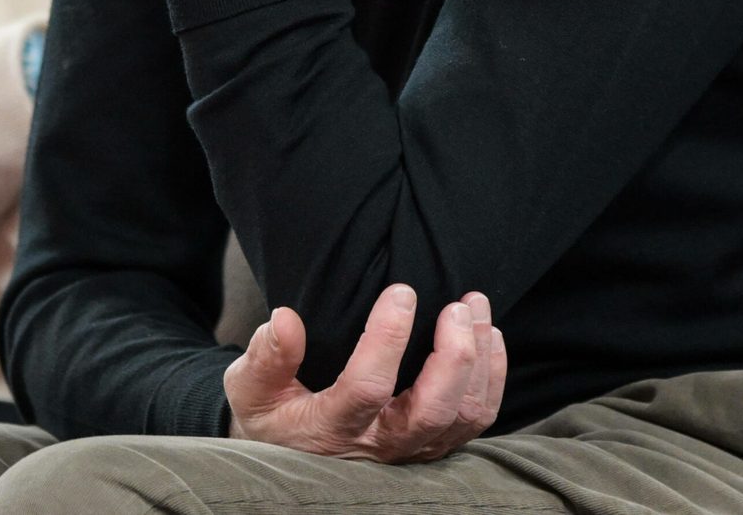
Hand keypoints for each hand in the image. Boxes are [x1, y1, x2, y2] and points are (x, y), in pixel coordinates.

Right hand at [224, 283, 506, 461]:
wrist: (292, 450)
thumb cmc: (272, 411)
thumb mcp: (250, 389)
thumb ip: (264, 359)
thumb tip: (285, 320)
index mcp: (330, 430)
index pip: (367, 388)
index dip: (389, 339)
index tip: (402, 291)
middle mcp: (377, 446)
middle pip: (433, 412)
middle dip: (454, 355)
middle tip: (458, 304)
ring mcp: (410, 450)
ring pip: (463, 417)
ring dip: (479, 361)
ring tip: (475, 306)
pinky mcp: (432, 445)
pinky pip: (477, 421)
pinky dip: (492, 379)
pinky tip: (490, 338)